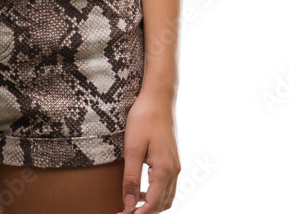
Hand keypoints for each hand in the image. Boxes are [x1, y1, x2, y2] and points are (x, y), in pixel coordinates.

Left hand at [116, 90, 180, 212]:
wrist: (158, 97)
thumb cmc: (144, 118)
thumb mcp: (133, 147)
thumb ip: (131, 177)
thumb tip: (128, 203)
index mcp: (164, 170)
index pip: (153, 204)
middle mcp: (174, 170)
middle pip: (162, 204)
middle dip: (145, 212)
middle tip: (124, 212)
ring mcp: (175, 165)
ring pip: (166, 196)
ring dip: (151, 205)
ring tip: (131, 204)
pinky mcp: (172, 159)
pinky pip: (167, 185)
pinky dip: (155, 194)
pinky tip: (141, 190)